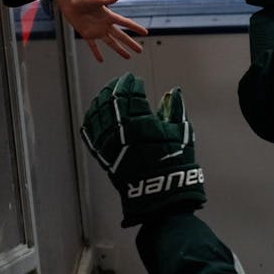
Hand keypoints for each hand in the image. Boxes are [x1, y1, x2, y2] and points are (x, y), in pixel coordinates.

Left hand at [53, 0, 146, 61]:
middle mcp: (105, 25)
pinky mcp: (87, 34)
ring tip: (128, 57)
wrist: (69, 2)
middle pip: (121, 36)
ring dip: (119, 50)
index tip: (145, 32)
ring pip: (111, 43)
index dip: (135, 28)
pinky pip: (93, 46)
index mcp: (109, 16)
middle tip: (140, 50)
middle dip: (131, 44)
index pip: (125, 23)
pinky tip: (101, 60)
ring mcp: (97, 31)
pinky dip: (97, 53)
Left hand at [80, 73, 204, 226]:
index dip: (131, 84)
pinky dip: (91, 121)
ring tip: (106, 93)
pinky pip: (92, 135)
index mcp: (141, 122)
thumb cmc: (174, 162)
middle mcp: (121, 131)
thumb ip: (176, 109)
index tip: (134, 80)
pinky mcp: (104, 156)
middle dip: (115, 88)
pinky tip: (93, 114)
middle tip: (119, 82)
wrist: (160, 193)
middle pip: (112, 102)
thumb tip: (173, 91)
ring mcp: (110, 144)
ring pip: (99, 116)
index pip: (131, 95)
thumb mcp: (181, 133)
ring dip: (101, 101)